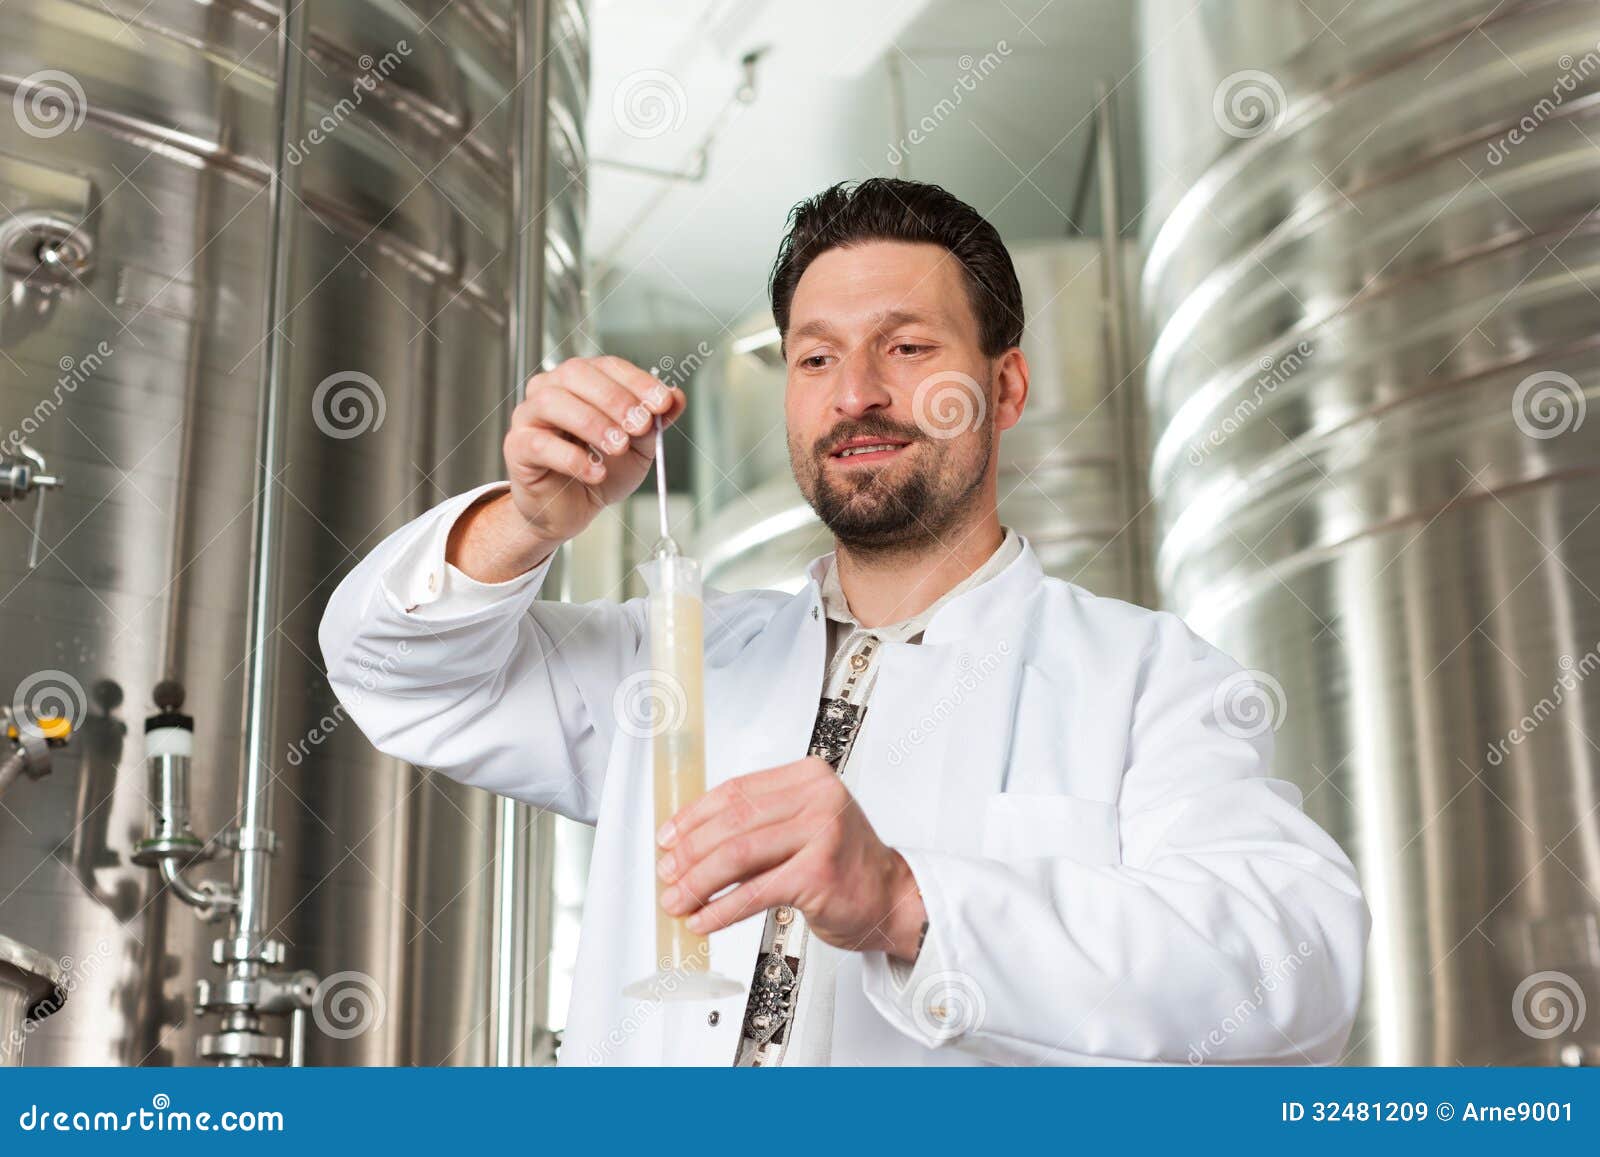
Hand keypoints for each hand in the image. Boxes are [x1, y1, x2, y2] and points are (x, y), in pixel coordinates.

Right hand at [505, 355, 683, 542]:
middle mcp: (551, 389)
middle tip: (640, 426)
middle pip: (577, 375)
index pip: (608, 366)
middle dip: (614, 399)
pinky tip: (596, 472)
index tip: (662, 403)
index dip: (637, 382)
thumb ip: (655, 422)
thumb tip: (676, 397)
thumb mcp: (638, 448)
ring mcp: (529, 416)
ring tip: (618, 448)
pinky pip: (540, 444)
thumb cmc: (599, 471)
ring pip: (554, 403)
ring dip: (592, 423)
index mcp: (582, 381)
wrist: (571, 510)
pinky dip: (573, 458)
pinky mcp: (517, 447)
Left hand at [655, 756, 927, 960]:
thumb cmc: (844, 864)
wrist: (890, 897)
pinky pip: (755, 892)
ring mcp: (821, 834)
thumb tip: (690, 845)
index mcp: (809, 777)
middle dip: (689, 852)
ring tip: (677, 901)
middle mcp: (818, 798)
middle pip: (733, 821)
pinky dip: (721, 909)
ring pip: (738, 855)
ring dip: (698, 882)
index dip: (693, 816)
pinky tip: (704, 920)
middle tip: (666, 874)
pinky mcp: (819, 874)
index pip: (736, 790)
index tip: (668, 837)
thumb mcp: (802, 827)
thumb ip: (757, 827)